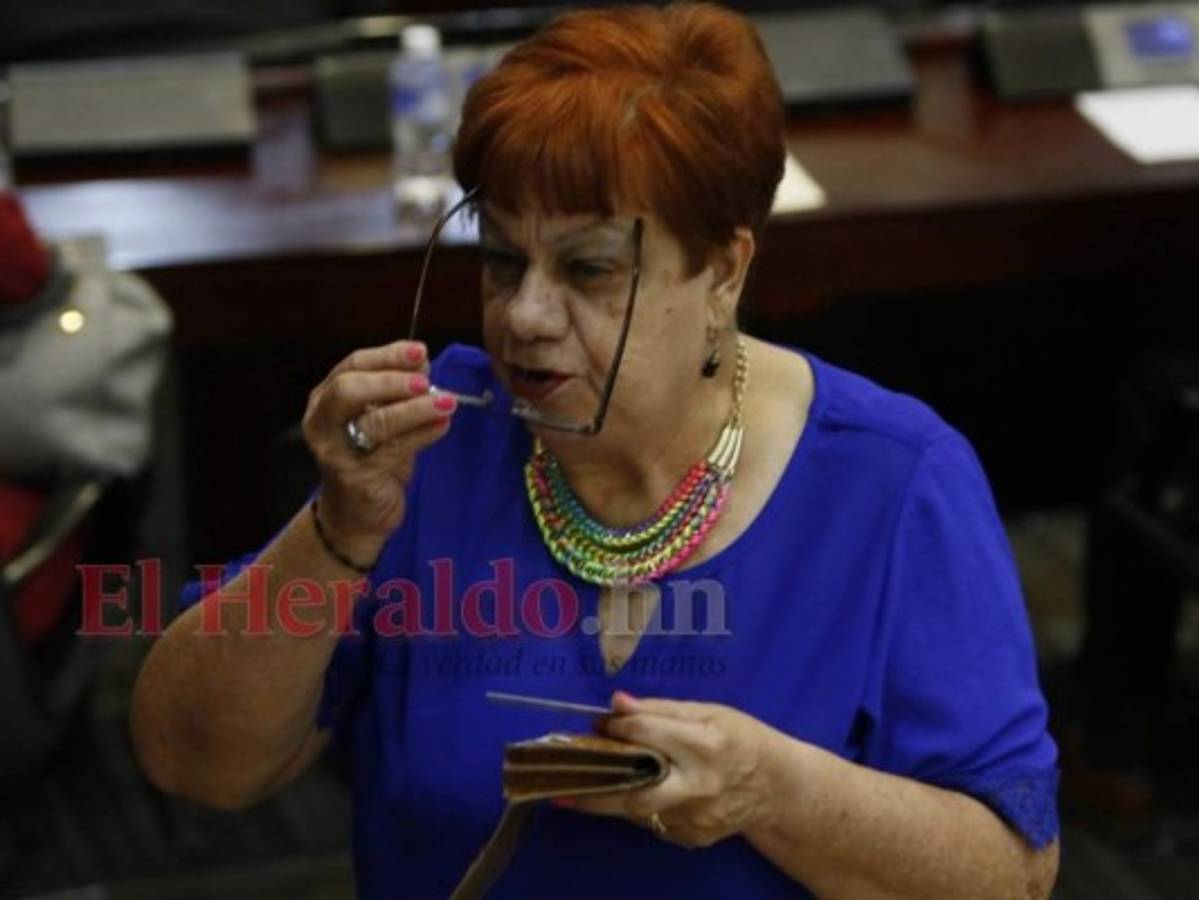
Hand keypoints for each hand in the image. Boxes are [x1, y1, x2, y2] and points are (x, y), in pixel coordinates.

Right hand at [302, 340, 455, 548]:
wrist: (357, 515)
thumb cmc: (371, 459)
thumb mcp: (382, 419)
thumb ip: (398, 391)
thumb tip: (422, 362)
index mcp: (325, 399)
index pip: (353, 365)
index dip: (388, 355)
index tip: (420, 351)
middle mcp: (322, 423)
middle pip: (349, 389)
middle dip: (391, 381)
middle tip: (426, 381)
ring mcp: (335, 452)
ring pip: (375, 422)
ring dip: (415, 409)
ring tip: (447, 403)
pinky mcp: (355, 478)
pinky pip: (393, 451)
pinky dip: (422, 435)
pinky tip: (442, 426)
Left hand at [556, 692, 781, 848]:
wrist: (777, 789)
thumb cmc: (741, 739)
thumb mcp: (709, 712)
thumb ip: (661, 710)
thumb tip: (618, 704)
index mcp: (705, 744)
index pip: (647, 735)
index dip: (617, 728)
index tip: (598, 724)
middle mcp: (698, 785)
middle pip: (634, 790)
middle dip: (593, 788)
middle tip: (558, 784)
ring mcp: (695, 818)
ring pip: (637, 810)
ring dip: (606, 799)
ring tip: (573, 788)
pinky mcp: (691, 838)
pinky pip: (652, 822)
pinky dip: (636, 807)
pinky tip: (629, 794)